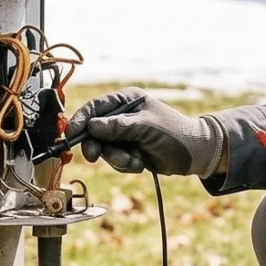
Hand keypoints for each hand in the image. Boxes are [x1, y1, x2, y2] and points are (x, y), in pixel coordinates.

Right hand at [64, 88, 223, 175]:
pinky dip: (125, 165)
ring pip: (104, 149)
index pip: (95, 107)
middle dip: (97, 146)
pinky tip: (140, 164)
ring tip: (135, 161)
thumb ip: (118, 127)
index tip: (70, 135)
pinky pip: (114, 160)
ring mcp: (125, 134)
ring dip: (117, 158)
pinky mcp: (128, 150)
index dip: (80, 120)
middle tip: (94, 157)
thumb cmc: (175, 134)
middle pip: (94, 130)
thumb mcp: (146, 128)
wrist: (195, 155)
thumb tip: (92, 126)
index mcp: (126, 100)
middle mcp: (122, 115)